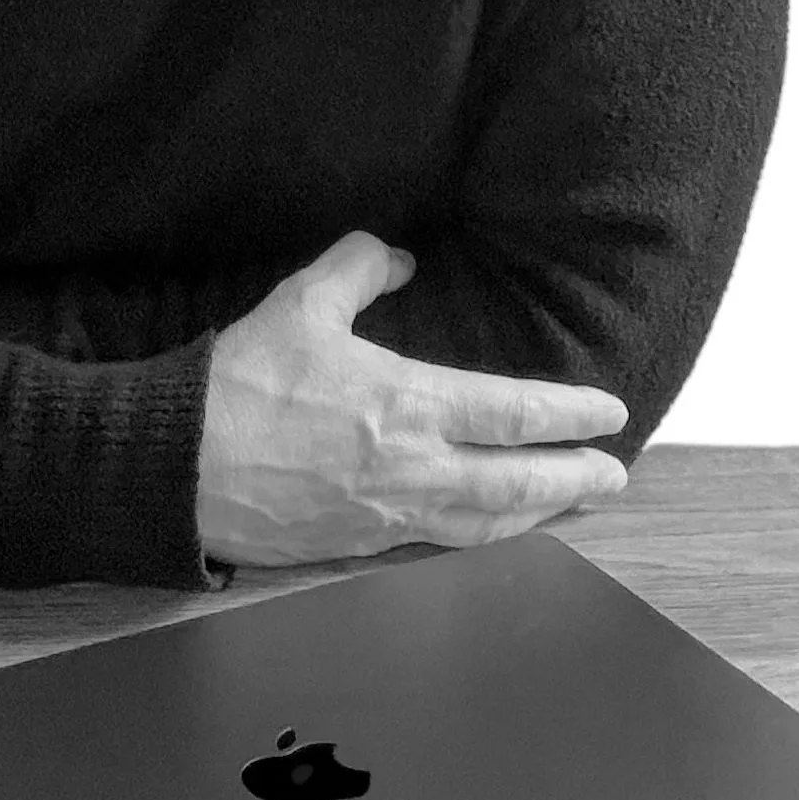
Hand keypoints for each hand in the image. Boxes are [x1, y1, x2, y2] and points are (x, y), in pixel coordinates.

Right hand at [197, 230, 629, 568]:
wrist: (181, 465)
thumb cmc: (240, 383)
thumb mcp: (301, 302)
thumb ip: (358, 268)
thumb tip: (399, 255)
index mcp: (405, 405)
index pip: (513, 414)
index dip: (570, 413)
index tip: (610, 411)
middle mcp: (413, 469)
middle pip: (520, 482)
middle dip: (576, 477)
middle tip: (617, 472)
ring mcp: (390, 515)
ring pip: (489, 523)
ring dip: (541, 513)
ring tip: (574, 503)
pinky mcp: (361, 544)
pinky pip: (443, 542)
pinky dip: (485, 534)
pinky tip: (494, 526)